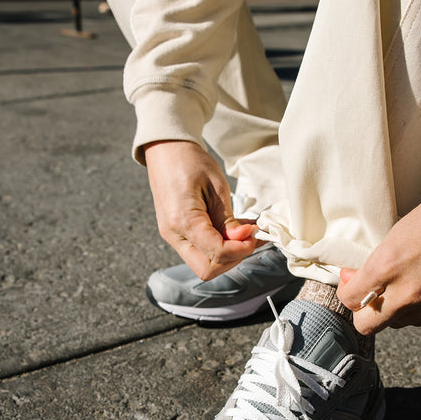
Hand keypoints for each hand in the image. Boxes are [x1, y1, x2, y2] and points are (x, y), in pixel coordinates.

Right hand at [144, 140, 258, 279]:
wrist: (166, 150)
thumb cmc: (190, 162)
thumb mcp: (216, 187)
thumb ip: (228, 219)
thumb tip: (244, 240)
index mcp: (182, 221)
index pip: (217, 253)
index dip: (241, 248)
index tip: (254, 232)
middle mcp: (174, 235)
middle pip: (207, 269)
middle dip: (233, 258)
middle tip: (249, 237)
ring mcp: (173, 237)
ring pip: (204, 264)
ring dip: (228, 254)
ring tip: (244, 232)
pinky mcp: (177, 234)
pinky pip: (201, 251)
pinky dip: (220, 247)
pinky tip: (234, 231)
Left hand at [337, 182, 420, 334]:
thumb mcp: (399, 231)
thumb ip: (378, 261)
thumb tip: (360, 277)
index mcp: (388, 266)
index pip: (349, 299)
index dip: (347, 290)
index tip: (352, 278)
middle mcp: (408, 292)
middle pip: (367, 325)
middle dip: (364, 311)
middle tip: (369, 291)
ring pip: (396, 324)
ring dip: (392, 310)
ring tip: (399, 286)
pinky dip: (416, 308)